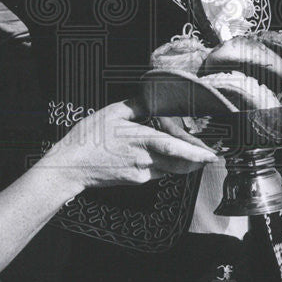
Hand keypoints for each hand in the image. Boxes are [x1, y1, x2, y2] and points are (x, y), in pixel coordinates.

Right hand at [39, 99, 217, 191]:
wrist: (70, 166)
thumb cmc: (88, 138)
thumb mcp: (111, 113)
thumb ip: (135, 106)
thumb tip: (149, 100)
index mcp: (140, 139)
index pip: (175, 147)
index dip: (196, 153)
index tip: (211, 155)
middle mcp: (144, 159)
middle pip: (179, 163)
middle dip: (196, 161)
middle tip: (208, 156)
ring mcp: (140, 173)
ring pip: (170, 169)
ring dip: (181, 163)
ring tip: (191, 154)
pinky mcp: (135, 181)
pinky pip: (156, 173)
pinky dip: (164, 165)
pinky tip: (160, 157)